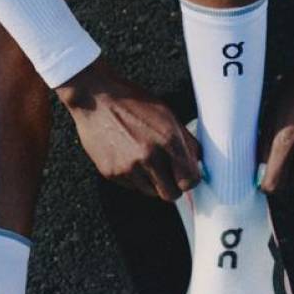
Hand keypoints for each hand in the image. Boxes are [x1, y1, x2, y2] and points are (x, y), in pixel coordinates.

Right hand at [55, 56, 200, 200]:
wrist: (96, 98)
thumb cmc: (132, 102)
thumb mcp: (167, 115)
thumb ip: (186, 142)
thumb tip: (197, 162)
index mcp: (168, 140)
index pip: (190, 181)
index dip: (189, 180)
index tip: (186, 176)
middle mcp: (150, 157)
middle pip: (171, 194)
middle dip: (172, 186)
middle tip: (168, 174)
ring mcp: (129, 167)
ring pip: (151, 193)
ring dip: (152, 182)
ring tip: (144, 159)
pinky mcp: (112, 173)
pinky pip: (131, 186)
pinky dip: (133, 177)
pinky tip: (128, 157)